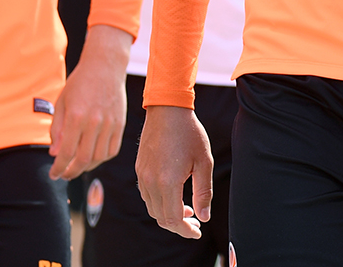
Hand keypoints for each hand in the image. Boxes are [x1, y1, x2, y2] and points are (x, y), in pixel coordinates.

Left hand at [50, 25, 131, 179]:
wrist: (105, 66)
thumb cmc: (80, 83)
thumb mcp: (62, 103)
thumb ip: (57, 129)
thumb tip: (55, 153)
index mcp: (76, 117)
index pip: (66, 152)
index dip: (58, 168)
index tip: (53, 174)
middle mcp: (94, 122)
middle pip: (83, 160)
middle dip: (71, 172)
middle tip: (64, 174)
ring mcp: (110, 124)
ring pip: (99, 157)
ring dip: (86, 167)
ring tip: (77, 166)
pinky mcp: (120, 124)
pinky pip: (112, 149)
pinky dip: (102, 158)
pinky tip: (93, 156)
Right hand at [135, 104, 214, 237]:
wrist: (167, 109)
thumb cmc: (189, 133)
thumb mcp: (204, 162)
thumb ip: (203, 192)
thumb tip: (204, 217)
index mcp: (167, 182)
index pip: (173, 219)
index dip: (186, 230)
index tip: (197, 232)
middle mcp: (150, 182)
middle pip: (161, 218)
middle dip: (179, 226)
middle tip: (195, 223)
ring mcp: (142, 176)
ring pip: (152, 208)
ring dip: (168, 215)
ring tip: (187, 210)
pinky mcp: (139, 169)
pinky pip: (147, 196)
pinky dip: (159, 203)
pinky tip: (174, 196)